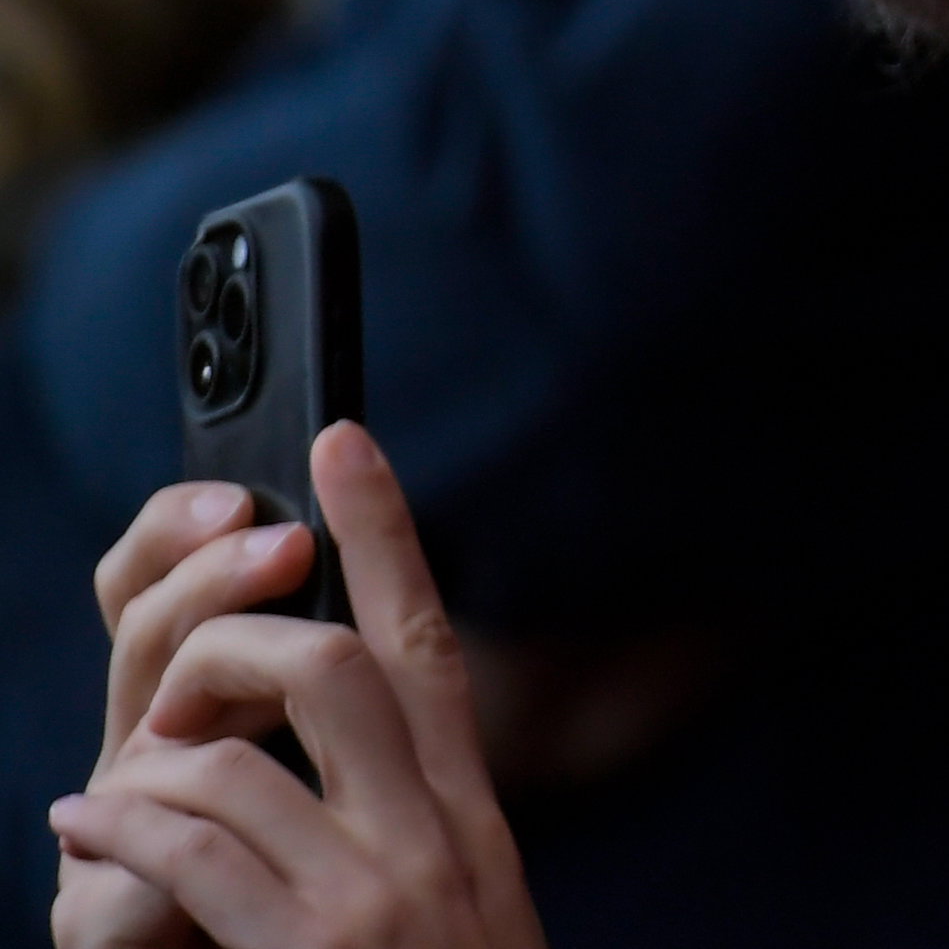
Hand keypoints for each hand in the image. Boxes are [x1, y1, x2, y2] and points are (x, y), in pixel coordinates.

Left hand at [49, 431, 542, 948]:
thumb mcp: (455, 911)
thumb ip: (406, 829)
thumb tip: (324, 750)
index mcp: (467, 821)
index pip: (427, 643)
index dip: (386, 533)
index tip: (342, 440)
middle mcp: (434, 836)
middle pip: (336, 664)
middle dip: (233, 648)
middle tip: (175, 686)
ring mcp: (378, 892)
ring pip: (239, 753)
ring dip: (146, 765)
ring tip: (104, 797)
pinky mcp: (316, 947)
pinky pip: (193, 847)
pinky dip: (122, 833)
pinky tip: (90, 836)